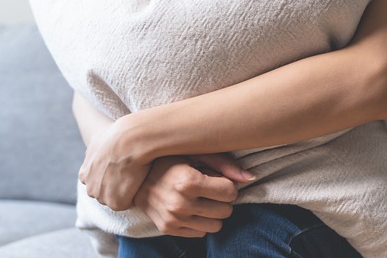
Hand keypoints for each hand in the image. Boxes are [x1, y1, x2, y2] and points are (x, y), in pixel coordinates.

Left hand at [79, 119, 149, 211]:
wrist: (129, 140)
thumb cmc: (117, 135)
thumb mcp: (98, 139)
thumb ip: (94, 150)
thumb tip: (95, 149)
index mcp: (84, 175)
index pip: (98, 181)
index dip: (112, 174)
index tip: (121, 166)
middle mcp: (89, 188)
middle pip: (106, 192)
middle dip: (117, 185)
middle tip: (131, 171)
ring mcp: (101, 197)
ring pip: (117, 198)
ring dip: (126, 190)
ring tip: (136, 174)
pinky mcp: (115, 203)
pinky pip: (129, 202)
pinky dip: (136, 194)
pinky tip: (140, 179)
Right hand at [135, 154, 254, 237]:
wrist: (135, 175)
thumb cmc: (170, 159)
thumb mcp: (195, 153)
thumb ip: (224, 164)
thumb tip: (251, 178)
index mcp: (187, 181)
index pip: (230, 193)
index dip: (227, 185)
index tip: (218, 179)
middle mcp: (180, 203)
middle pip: (226, 211)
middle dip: (222, 199)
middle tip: (210, 189)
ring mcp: (173, 219)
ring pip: (216, 226)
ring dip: (213, 213)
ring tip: (201, 199)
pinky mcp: (168, 229)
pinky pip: (201, 233)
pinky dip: (200, 222)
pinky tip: (190, 208)